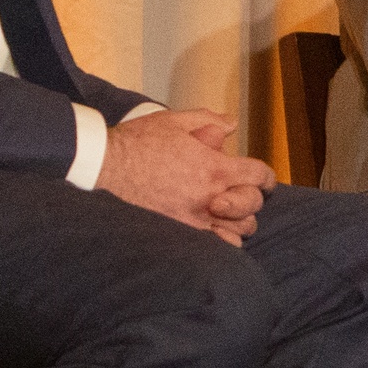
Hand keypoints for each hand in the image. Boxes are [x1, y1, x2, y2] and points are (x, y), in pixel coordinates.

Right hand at [100, 108, 273, 244]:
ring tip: (224, 212)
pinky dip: (221, 240)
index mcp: (214, 168)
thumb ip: (208, 121)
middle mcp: (210, 198)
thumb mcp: (173, 121)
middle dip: (250, 198)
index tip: (261, 179)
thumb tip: (231, 124)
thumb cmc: (136, 143)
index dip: (265, 177)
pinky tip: (212, 229)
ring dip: (237, 220)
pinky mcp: (180, 234)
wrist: (103, 168)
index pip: (260, 177)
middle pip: (253, 206)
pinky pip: (217, 246)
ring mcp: (196, 220)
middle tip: (235, 193)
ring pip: (239, 230)